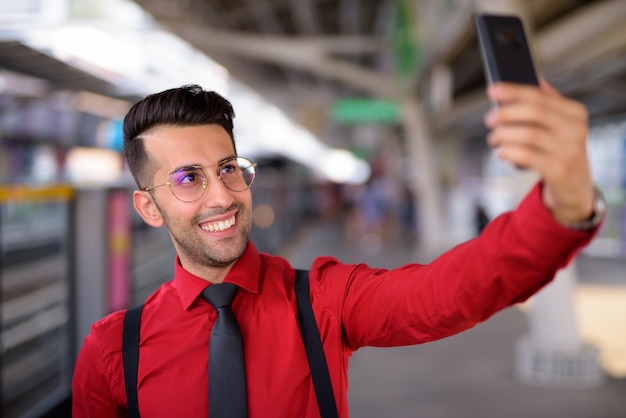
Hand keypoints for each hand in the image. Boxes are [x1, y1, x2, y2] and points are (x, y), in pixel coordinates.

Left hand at [484, 80, 593, 223]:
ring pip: (528, 134)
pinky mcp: (559, 171)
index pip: (541, 96)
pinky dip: (509, 152)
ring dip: (504, 135)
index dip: (514, 92)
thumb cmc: (560, 153)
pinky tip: (501, 152)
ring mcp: (569, 151)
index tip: (493, 90)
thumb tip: (537, 80)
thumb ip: (550, 105)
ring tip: (494, 138)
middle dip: (506, 113)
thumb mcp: (561, 127)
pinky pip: (528, 156)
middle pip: (534, 112)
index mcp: (575, 113)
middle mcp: (576, 130)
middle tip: (489, 119)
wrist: (575, 189)